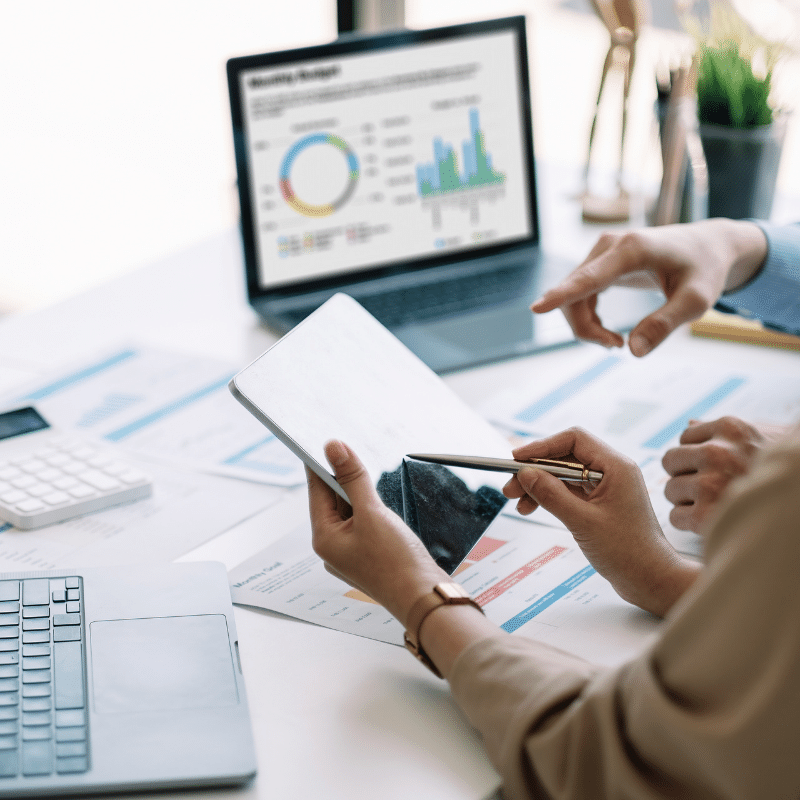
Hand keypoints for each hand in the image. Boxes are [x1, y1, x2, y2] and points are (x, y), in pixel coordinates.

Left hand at [307, 440, 448, 627]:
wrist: (425, 599)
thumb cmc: (396, 563)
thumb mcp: (372, 512)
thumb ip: (352, 477)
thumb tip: (333, 448)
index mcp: (324, 538)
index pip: (316, 491)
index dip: (320, 463)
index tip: (323, 439)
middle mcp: (333, 547)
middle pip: (332, 500)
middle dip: (342, 477)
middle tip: (351, 450)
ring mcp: (351, 553)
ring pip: (349, 511)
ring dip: (358, 492)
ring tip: (366, 472)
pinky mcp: (369, 555)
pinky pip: (363, 523)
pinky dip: (369, 507)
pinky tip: (380, 500)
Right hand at [503, 428, 698, 616]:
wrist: (651, 580)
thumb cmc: (628, 553)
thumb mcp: (583, 523)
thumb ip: (552, 495)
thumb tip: (526, 474)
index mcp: (616, 467)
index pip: (573, 440)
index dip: (541, 447)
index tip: (517, 459)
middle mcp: (612, 471)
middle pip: (565, 456)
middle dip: (535, 470)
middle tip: (511, 487)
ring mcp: (606, 487)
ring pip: (564, 474)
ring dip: (539, 485)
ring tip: (517, 502)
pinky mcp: (601, 502)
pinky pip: (569, 490)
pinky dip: (549, 496)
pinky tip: (533, 508)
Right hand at [531, 219, 766, 355]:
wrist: (707, 247)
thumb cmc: (704, 271)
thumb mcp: (697, 301)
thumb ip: (666, 324)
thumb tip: (633, 351)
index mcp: (632, 249)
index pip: (589, 278)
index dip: (562, 296)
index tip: (537, 308)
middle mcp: (609, 245)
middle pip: (574, 294)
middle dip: (586, 329)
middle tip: (617, 347)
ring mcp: (600, 252)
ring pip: (572, 297)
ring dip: (586, 326)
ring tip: (617, 342)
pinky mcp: (598, 262)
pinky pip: (577, 295)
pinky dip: (587, 319)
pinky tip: (608, 331)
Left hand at [662, 417, 787, 531]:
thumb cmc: (784, 470)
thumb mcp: (760, 439)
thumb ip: (724, 433)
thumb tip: (690, 424)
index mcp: (731, 429)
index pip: (686, 437)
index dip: (696, 453)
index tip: (710, 466)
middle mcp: (717, 453)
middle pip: (670, 461)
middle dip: (684, 474)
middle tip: (706, 485)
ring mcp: (710, 484)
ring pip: (671, 490)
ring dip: (686, 499)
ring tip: (713, 503)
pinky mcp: (706, 516)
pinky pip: (675, 517)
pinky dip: (688, 522)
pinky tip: (709, 520)